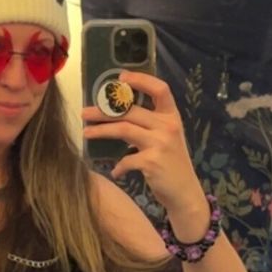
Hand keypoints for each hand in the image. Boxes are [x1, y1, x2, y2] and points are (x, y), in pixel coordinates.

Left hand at [81, 69, 203, 214]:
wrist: (185, 193)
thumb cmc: (173, 165)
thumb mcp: (167, 139)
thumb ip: (150, 125)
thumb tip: (118, 114)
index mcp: (172, 117)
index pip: (160, 89)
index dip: (141, 79)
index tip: (120, 78)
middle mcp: (167, 126)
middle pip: (131, 111)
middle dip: (104, 111)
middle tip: (85, 113)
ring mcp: (160, 144)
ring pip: (124, 129)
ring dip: (102, 131)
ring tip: (86, 133)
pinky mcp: (152, 162)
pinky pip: (126, 159)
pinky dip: (118, 166)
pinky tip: (115, 171)